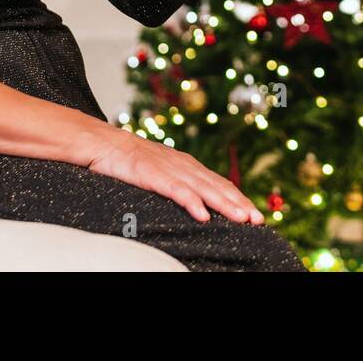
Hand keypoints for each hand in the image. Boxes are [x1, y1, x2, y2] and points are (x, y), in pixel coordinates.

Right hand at [87, 128, 265, 224]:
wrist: (104, 143)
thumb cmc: (131, 161)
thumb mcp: (162, 172)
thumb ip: (181, 184)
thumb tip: (200, 204)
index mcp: (188, 166)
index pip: (220, 184)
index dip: (239, 199)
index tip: (256, 215)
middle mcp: (184, 166)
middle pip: (218, 186)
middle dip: (240, 203)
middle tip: (259, 219)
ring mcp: (169, 169)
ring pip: (203, 189)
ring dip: (224, 204)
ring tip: (241, 218)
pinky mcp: (153, 175)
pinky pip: (176, 190)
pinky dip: (191, 202)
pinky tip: (203, 215)